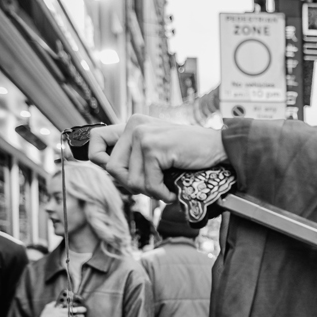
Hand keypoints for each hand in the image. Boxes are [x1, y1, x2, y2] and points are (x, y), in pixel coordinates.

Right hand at [39, 302, 85, 316]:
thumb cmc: (44, 316)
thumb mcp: (49, 306)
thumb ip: (56, 303)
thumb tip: (60, 300)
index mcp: (63, 311)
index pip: (77, 309)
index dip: (82, 309)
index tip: (84, 308)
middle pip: (79, 316)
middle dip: (82, 315)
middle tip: (82, 315)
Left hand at [89, 115, 226, 200]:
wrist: (220, 147)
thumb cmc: (191, 151)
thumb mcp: (158, 147)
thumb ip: (134, 153)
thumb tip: (107, 168)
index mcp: (134, 123)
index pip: (96, 138)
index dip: (98, 159)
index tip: (119, 171)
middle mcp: (135, 125)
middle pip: (111, 169)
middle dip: (133, 184)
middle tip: (154, 184)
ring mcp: (143, 135)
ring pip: (129, 180)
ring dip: (150, 190)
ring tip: (166, 185)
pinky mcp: (154, 147)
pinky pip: (148, 183)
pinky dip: (161, 193)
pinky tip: (172, 189)